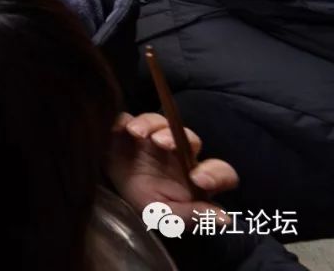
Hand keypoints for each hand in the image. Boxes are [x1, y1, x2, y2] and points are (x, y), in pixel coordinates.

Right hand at [108, 112, 238, 226]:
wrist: (111, 190)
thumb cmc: (145, 203)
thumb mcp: (167, 216)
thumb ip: (192, 215)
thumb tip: (224, 219)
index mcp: (195, 177)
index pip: (220, 172)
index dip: (215, 173)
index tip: (199, 180)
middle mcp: (179, 153)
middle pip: (189, 138)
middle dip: (178, 138)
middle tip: (162, 144)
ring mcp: (153, 137)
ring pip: (160, 122)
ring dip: (150, 124)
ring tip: (137, 133)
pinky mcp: (128, 129)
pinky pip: (128, 118)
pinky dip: (124, 120)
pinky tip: (121, 128)